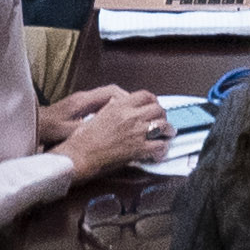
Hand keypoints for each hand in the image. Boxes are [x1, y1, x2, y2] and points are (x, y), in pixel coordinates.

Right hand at [50, 88, 168, 176]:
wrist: (81, 154)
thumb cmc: (84, 137)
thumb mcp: (98, 114)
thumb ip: (112, 108)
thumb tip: (117, 104)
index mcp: (120, 106)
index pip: (145, 95)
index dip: (153, 100)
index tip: (155, 105)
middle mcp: (131, 116)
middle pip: (158, 109)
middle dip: (163, 115)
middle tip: (163, 121)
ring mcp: (136, 132)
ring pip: (163, 126)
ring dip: (167, 130)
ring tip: (168, 134)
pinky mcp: (138, 149)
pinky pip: (159, 146)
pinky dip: (162, 149)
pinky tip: (160, 151)